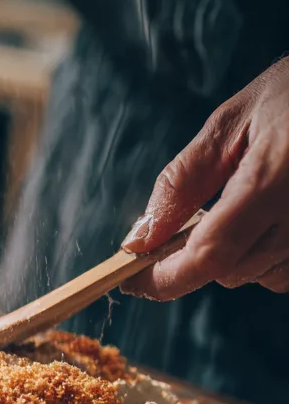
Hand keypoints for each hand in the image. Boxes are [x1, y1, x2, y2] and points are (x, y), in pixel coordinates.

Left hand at [122, 57, 288, 298]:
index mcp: (274, 180)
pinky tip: (274, 217)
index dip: (164, 278)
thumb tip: (139, 238)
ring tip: (248, 204)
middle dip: (198, 256)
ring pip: (264, 277)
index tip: (130, 280)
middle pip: (232, 271)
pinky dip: (271, 257)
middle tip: (196, 216)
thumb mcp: (231, 122)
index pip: (209, 255)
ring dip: (239, 257)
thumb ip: (182, 182)